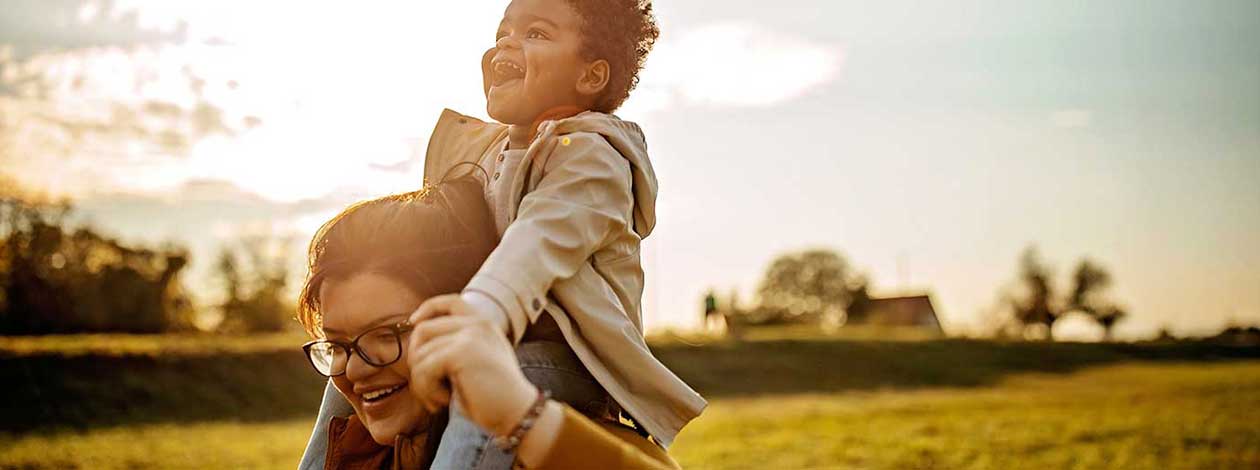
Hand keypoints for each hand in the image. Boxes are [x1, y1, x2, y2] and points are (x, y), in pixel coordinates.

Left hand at [405, 299, 535, 436]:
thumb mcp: (477, 363)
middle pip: (424, 330)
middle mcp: (478, 324)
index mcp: (484, 325)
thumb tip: (417, 346)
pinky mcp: (461, 352)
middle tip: (426, 386)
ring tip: (438, 399)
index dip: (428, 308)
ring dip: (421, 383)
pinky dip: (426, 390)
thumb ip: (456, 347)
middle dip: (416, 360)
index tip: (414, 322)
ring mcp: (470, 335)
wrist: (518, 413)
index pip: (451, 302)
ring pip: (419, 354)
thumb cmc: (494, 397)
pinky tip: (443, 401)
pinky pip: (424, 369)